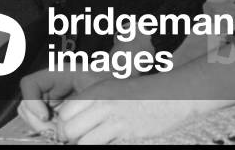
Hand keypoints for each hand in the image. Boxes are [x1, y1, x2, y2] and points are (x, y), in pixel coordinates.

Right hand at [19, 66, 101, 137]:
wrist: (116, 86)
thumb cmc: (108, 83)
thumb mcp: (94, 90)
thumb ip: (77, 102)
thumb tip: (58, 123)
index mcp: (55, 74)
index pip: (29, 84)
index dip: (31, 101)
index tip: (46, 116)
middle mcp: (48, 88)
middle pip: (25, 107)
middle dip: (38, 122)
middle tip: (57, 132)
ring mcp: (48, 102)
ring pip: (31, 120)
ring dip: (44, 129)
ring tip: (62, 133)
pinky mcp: (53, 115)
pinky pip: (42, 127)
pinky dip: (49, 133)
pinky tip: (64, 134)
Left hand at [53, 74, 199, 143]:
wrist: (170, 96)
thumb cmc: (139, 95)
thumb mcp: (111, 90)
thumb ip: (91, 103)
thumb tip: (68, 123)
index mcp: (97, 91)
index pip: (64, 113)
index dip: (64, 125)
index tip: (69, 132)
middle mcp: (103, 104)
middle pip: (69, 129)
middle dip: (71, 139)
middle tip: (80, 140)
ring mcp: (115, 120)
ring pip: (83, 142)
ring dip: (85, 146)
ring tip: (95, 142)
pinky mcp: (128, 135)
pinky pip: (103, 147)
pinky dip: (102, 147)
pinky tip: (109, 143)